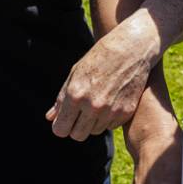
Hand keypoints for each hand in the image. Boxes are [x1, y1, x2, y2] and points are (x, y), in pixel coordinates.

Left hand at [47, 17, 159, 139]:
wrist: (132, 48)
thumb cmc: (100, 57)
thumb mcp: (76, 73)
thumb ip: (62, 98)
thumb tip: (50, 118)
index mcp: (75, 94)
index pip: (61, 129)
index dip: (61, 126)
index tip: (66, 120)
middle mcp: (93, 105)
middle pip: (77, 135)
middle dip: (77, 127)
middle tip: (81, 115)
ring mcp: (111, 110)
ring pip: (95, 131)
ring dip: (94, 122)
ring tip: (99, 103)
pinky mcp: (126, 111)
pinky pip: (111, 126)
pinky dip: (109, 118)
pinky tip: (112, 101)